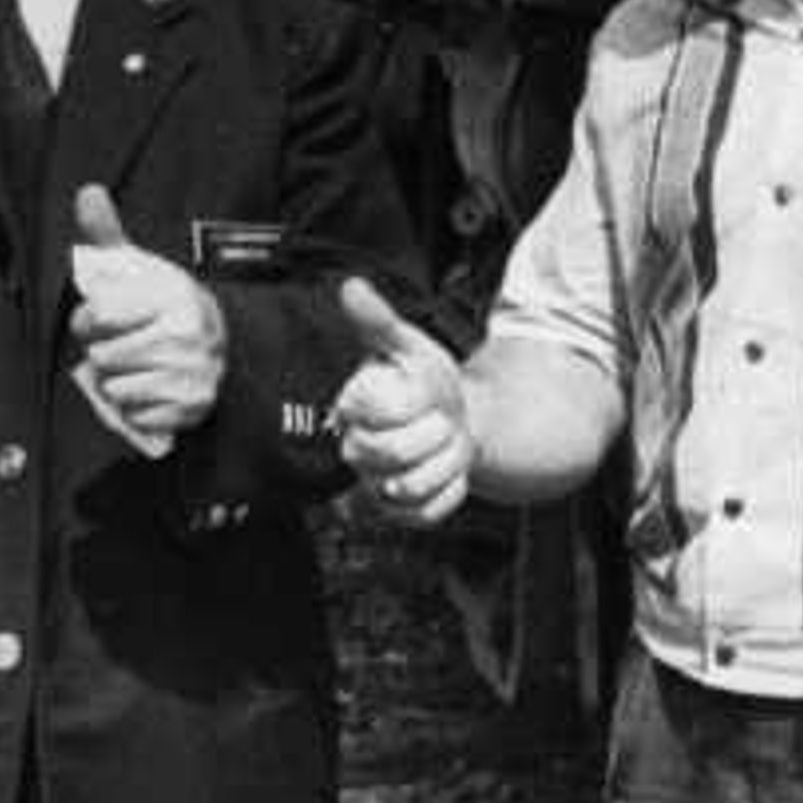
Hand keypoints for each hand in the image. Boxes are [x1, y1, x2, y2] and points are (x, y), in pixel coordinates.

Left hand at [64, 181, 227, 454]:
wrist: (217, 344)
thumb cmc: (163, 306)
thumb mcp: (138, 268)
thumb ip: (107, 234)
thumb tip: (87, 191)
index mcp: (172, 294)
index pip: (97, 315)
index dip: (90, 319)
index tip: (103, 316)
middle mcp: (187, 332)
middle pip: (102, 357)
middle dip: (104, 353)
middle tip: (123, 344)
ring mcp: (193, 372)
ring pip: (115, 389)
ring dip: (118, 382)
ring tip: (138, 366)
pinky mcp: (191, 407)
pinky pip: (135, 417)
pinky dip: (136, 409)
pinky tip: (151, 388)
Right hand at [334, 276, 476, 524]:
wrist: (452, 417)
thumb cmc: (422, 379)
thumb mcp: (409, 344)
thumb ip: (378, 320)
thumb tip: (350, 286)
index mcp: (351, 408)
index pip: (386, 413)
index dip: (418, 400)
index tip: (423, 389)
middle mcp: (352, 452)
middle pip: (396, 457)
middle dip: (434, 433)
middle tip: (438, 418)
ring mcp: (371, 487)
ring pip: (413, 489)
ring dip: (445, 462)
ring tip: (443, 442)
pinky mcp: (394, 516)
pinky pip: (427, 515)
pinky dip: (449, 490)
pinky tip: (446, 469)